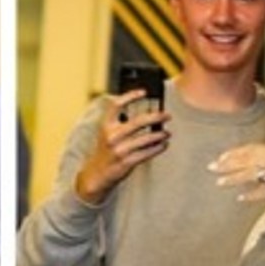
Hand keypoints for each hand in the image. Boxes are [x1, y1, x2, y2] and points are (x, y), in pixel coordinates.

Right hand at [74, 90, 169, 204]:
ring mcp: (119, 150)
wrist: (97, 174)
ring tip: (167, 133)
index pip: (117, 105)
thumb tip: (148, 114)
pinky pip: (146, 153)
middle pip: (138, 121)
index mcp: (106, 125)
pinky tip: (164, 144)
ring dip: (160, 135)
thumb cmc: (106, 151)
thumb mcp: (108, 133)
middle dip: (156, 117)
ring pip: (145, 138)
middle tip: (167, 115)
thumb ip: (121, 123)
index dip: (130, 96)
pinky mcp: (126, 162)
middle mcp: (112, 136)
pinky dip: (157, 148)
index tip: (144, 92)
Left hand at [210, 133, 264, 202]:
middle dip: (228, 163)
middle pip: (248, 159)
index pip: (253, 149)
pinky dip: (253, 194)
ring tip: (220, 182)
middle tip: (212, 167)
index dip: (236, 153)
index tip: (222, 157)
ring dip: (235, 177)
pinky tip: (241, 198)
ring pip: (253, 173)